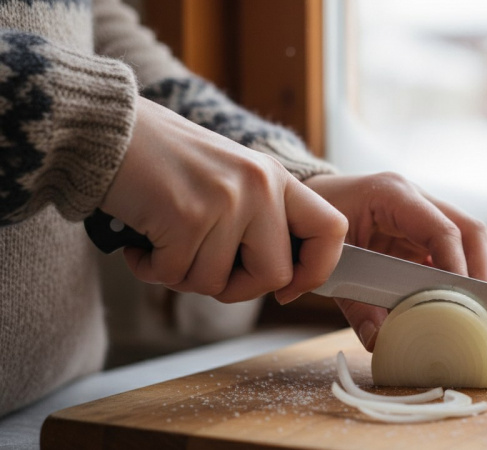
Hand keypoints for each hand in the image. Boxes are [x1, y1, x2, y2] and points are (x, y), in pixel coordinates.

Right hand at [102, 98, 347, 302]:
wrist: (109, 130)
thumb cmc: (165, 162)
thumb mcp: (232, 178)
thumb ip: (260, 220)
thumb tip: (281, 281)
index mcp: (276, 179)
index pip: (332, 229)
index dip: (317, 269)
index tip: (288, 288)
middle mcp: (259, 187)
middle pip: (274, 275)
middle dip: (236, 288)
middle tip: (204, 269)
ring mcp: (226, 201)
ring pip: (216, 282)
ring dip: (182, 275)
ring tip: (164, 243)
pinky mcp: (186, 216)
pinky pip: (175, 275)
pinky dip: (151, 269)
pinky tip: (142, 245)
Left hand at [303, 172, 486, 350]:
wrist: (301, 206)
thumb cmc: (311, 225)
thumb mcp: (329, 263)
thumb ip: (355, 304)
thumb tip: (380, 340)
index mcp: (392, 195)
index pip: (442, 229)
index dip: (458, 265)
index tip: (462, 300)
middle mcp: (414, 198)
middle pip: (468, 230)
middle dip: (479, 270)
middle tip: (479, 309)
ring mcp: (421, 213)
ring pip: (467, 239)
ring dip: (472, 274)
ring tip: (470, 310)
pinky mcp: (420, 232)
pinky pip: (450, 252)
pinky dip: (454, 278)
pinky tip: (449, 304)